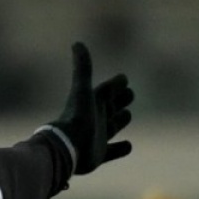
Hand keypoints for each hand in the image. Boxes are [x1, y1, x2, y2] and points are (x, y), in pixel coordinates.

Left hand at [45, 42, 134, 174]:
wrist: (67, 147)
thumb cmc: (77, 117)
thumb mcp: (82, 90)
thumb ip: (82, 67)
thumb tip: (77, 43)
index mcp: (93, 103)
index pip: (106, 90)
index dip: (115, 84)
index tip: (124, 78)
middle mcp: (95, 119)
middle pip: (110, 107)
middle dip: (120, 100)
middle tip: (130, 94)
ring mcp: (97, 137)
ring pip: (112, 127)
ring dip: (120, 121)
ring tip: (127, 115)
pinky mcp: (99, 155)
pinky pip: (112, 151)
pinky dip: (120, 149)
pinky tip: (129, 146)